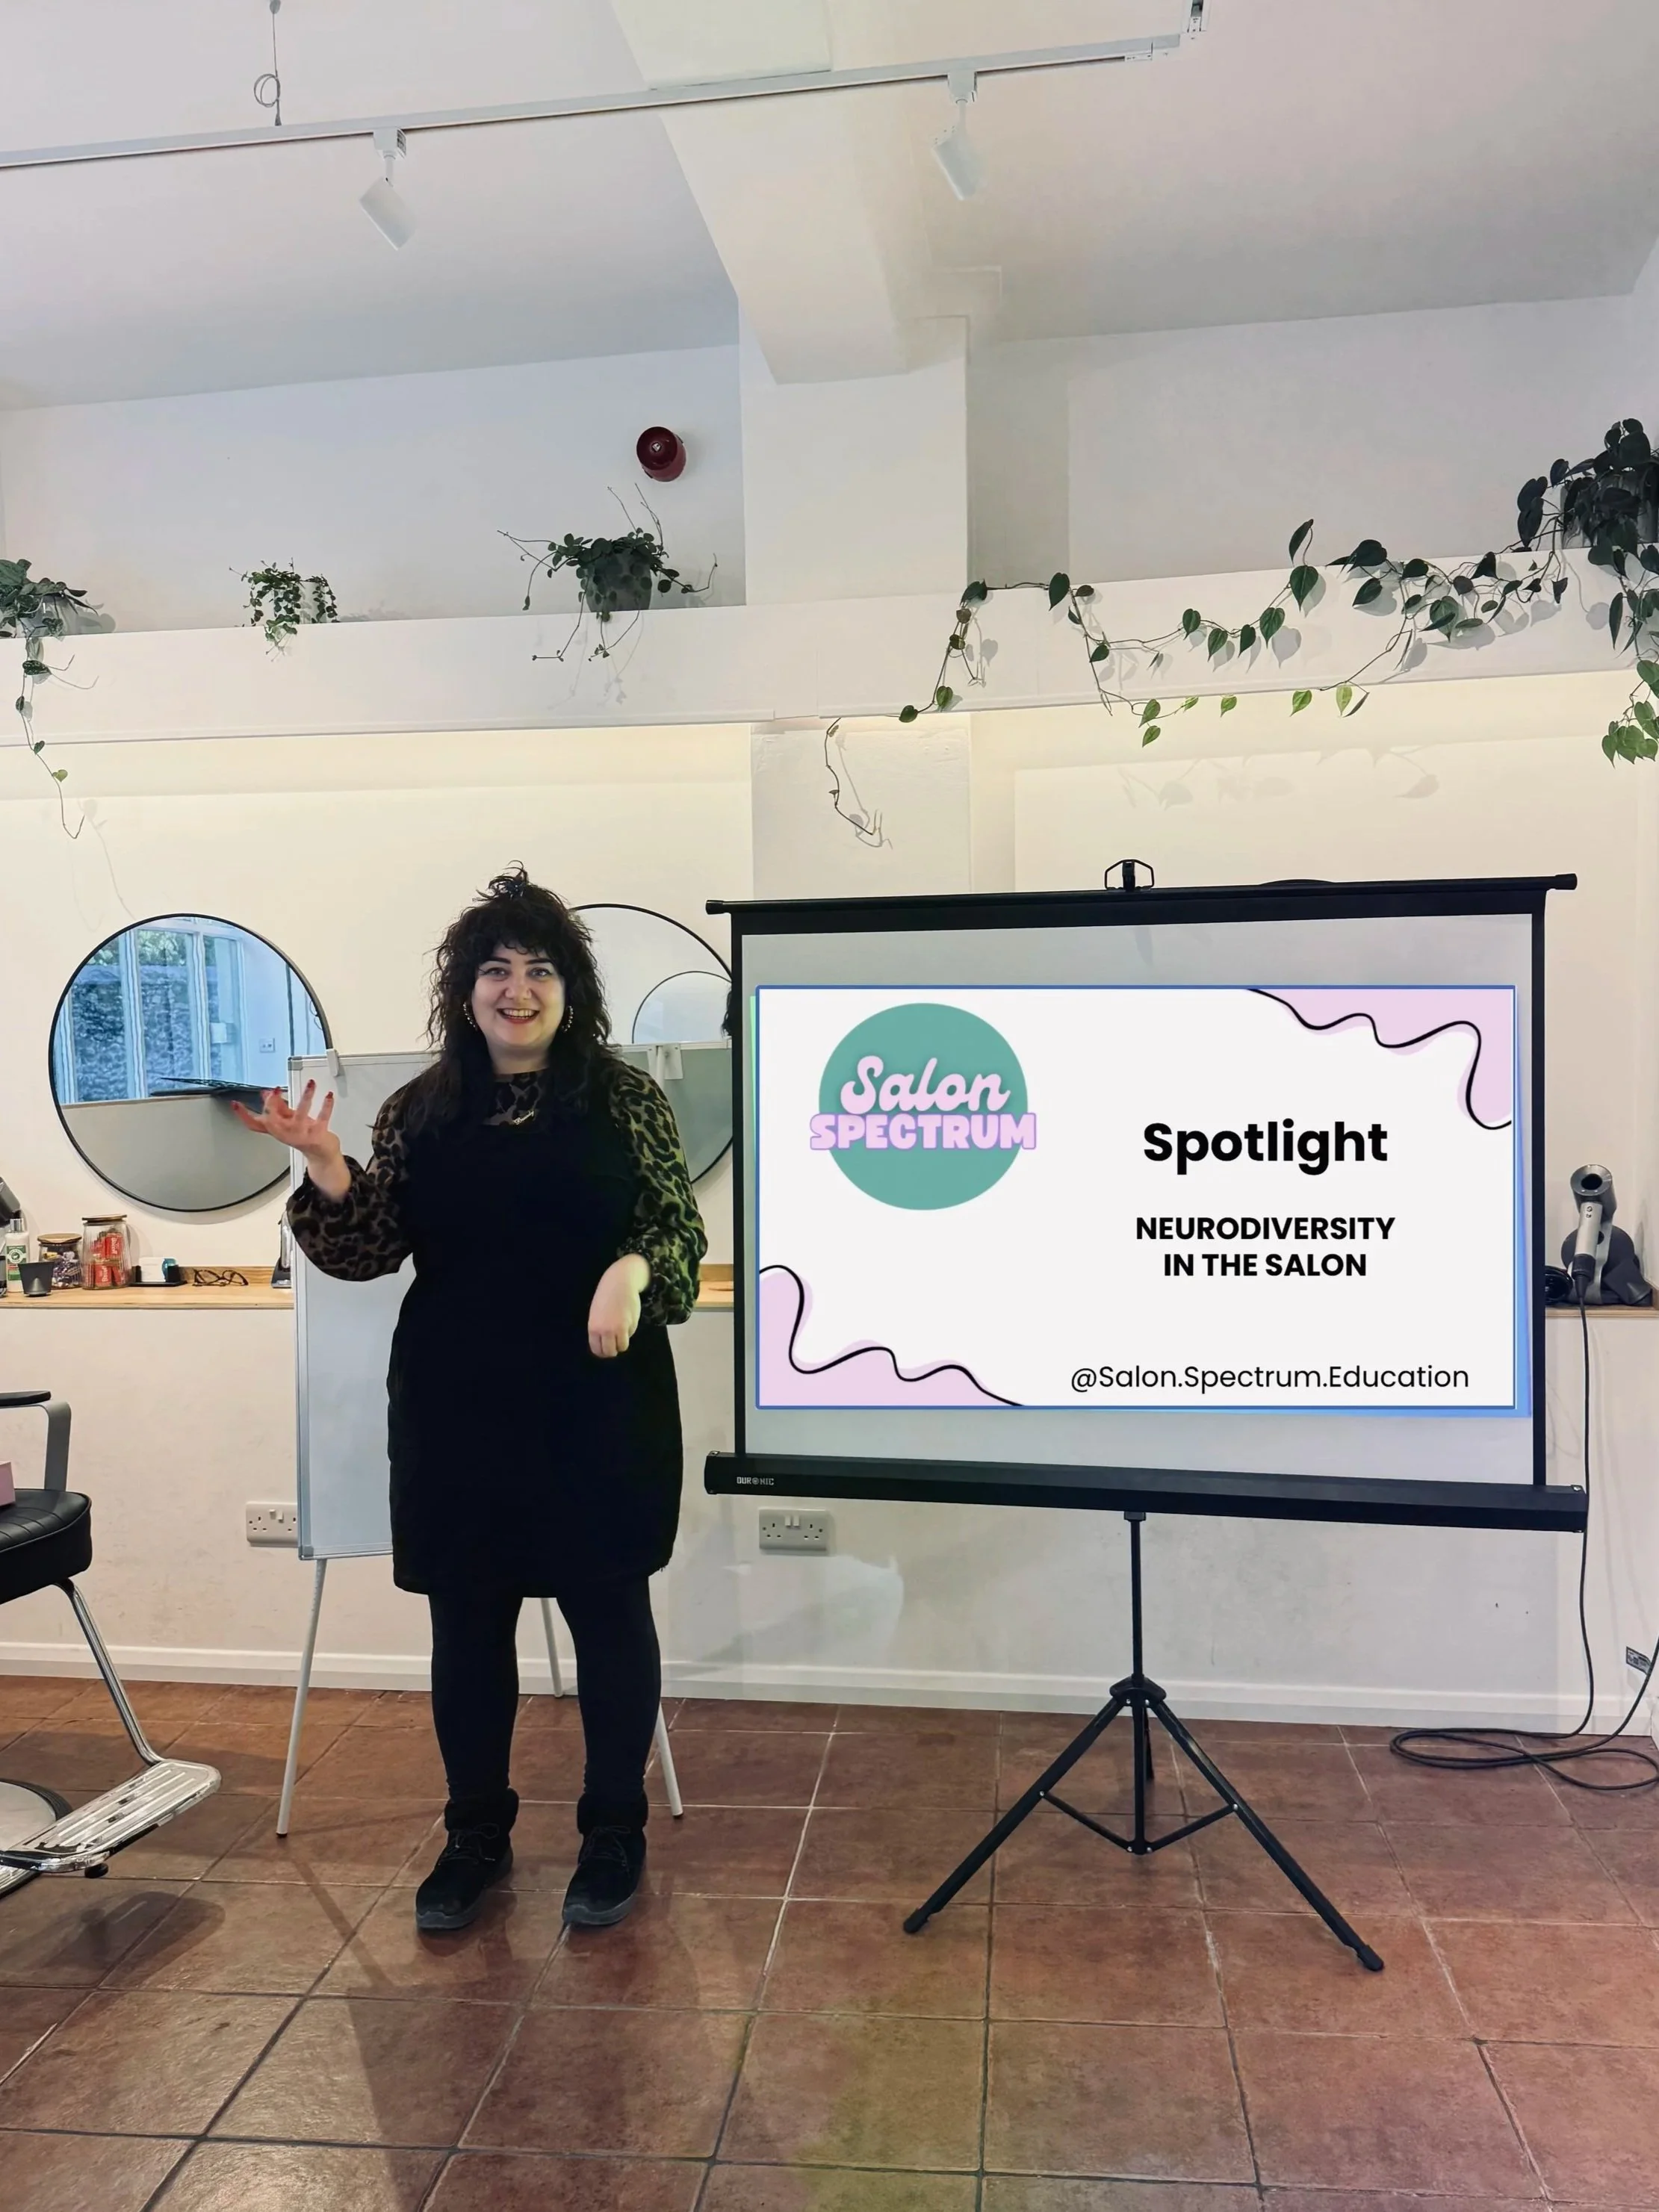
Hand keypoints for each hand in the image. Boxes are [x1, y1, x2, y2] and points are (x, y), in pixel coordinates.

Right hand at [232, 1081, 348, 1198]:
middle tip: (274, 1090)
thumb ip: (278, 1106)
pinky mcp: (318, 1135)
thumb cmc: (304, 1134)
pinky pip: (322, 1119)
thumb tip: (266, 1092)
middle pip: (273, 1121)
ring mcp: (301, 1134)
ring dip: (306, 1098)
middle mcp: (286, 1133)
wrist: (321, 1154)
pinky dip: (326, 1106)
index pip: (254, 1125)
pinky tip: (328, 1095)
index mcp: (276, 1129)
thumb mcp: (287, 1120)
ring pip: (301, 1116)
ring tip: (310, 1084)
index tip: (235, 1104)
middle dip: (272, 1104)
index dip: (243, 1115)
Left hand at [588, 1254, 648, 1358]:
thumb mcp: (596, 1314)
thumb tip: (604, 1343)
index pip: (597, 1350)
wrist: (619, 1283)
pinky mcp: (630, 1324)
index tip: (607, 1349)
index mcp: (593, 1328)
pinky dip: (630, 1331)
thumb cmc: (605, 1296)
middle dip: (613, 1350)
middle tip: (616, 1344)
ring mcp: (618, 1328)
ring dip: (623, 1342)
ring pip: (622, 1346)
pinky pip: (630, 1335)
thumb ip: (599, 1329)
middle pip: (610, 1352)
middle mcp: (605, 1331)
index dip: (603, 1352)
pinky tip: (627, 1319)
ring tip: (622, 1332)